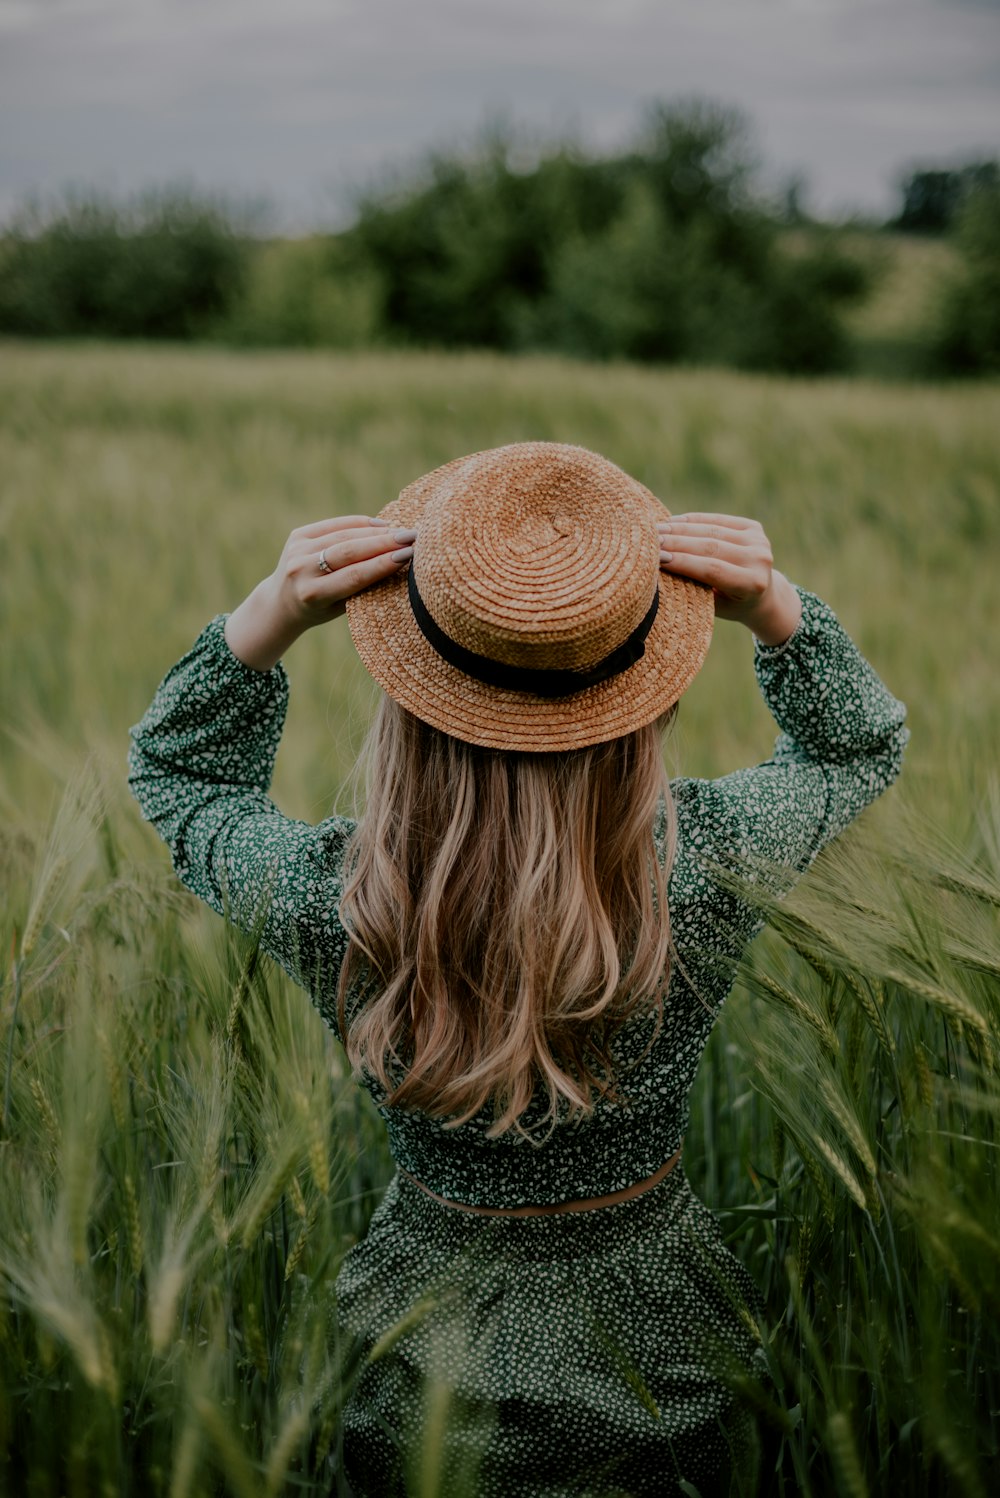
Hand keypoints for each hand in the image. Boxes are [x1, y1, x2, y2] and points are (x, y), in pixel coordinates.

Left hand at [225, 515, 414, 670]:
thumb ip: (362, 588)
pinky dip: (359, 523)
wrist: (281, 602)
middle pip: (349, 551)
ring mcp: (297, 550)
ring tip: (401, 531)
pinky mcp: (298, 535)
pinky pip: (334, 525)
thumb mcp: (340, 608)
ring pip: (343, 535)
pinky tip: (381, 524)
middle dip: (384, 543)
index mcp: (312, 595)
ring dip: (376, 532)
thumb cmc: (319, 610)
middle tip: (412, 537)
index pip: (354, 576)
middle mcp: (301, 570)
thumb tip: (398, 564)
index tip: (409, 555)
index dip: (382, 564)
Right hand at [658, 512, 801, 645]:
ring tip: (656, 530)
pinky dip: (693, 520)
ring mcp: (759, 541)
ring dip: (681, 529)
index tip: (655, 558)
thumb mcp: (713, 605)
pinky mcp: (754, 527)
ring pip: (712, 531)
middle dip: (677, 543)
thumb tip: (660, 567)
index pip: (712, 569)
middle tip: (650, 540)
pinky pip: (718, 521)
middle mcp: (760, 560)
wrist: (763, 596)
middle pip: (711, 547)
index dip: (683, 562)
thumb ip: (693, 587)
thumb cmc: (729, 605)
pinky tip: (673, 522)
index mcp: (752, 584)